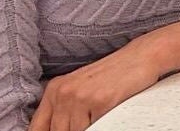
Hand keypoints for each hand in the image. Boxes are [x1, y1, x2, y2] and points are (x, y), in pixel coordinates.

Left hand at [28, 43, 162, 130]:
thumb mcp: (81, 88)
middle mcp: (64, 92)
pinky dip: (104, 125)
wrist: (142, 56)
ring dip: (89, 128)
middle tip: (89, 120)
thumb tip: (55, 129)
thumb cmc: (114, 75)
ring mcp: (81, 97)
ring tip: (100, 116)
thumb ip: (63, 110)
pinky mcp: (101, 102)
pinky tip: (110, 114)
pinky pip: (96, 129)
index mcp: (54, 89)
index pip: (37, 128)